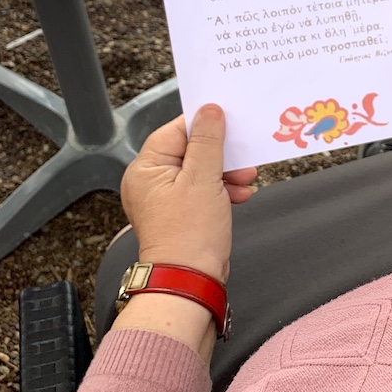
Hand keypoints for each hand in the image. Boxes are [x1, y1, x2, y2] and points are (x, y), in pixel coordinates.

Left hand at [120, 104, 256, 282]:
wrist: (191, 280)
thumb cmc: (190, 233)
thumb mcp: (203, 178)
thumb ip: (208, 141)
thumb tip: (210, 110)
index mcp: (145, 169)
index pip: (175, 131)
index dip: (203, 124)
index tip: (228, 119)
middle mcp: (150, 183)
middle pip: (189, 151)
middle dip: (220, 154)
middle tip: (242, 155)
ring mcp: (165, 200)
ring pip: (199, 172)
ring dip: (225, 173)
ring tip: (246, 179)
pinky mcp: (180, 214)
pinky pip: (202, 191)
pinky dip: (221, 190)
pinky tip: (239, 194)